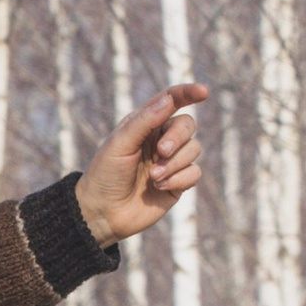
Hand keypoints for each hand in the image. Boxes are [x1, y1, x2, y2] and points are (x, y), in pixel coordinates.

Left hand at [77, 82, 206, 246]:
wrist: (102, 213)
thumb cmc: (105, 174)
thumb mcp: (120, 144)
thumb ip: (144, 121)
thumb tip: (169, 99)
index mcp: (145, 123)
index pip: (171, 100)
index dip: (188, 93)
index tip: (203, 92)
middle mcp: (161, 139)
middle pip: (187, 125)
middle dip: (177, 137)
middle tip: (161, 151)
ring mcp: (171, 161)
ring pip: (194, 149)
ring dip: (174, 163)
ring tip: (153, 176)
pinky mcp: (178, 182)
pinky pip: (195, 172)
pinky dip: (179, 178)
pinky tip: (160, 186)